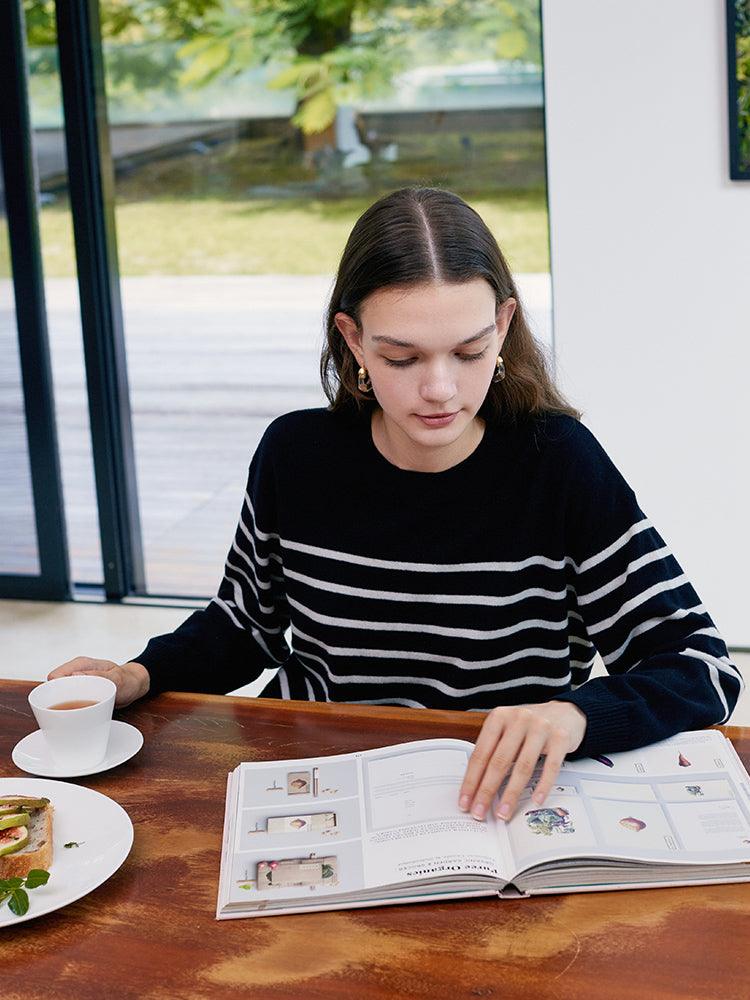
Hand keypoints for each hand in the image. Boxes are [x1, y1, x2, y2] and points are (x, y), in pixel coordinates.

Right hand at [47, 657, 149, 707]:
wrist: (134, 685)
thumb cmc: (127, 680)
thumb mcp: (116, 679)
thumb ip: (98, 675)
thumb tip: (74, 674)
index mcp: (81, 664)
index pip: (55, 676)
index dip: (54, 691)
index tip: (60, 704)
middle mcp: (76, 672)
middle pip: (54, 687)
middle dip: (56, 701)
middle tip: (66, 716)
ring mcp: (77, 682)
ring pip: (59, 695)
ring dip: (62, 707)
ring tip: (71, 718)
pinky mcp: (80, 691)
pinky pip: (68, 700)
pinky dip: (69, 709)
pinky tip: (75, 717)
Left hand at [458, 701, 586, 821]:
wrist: (564, 712)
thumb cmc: (529, 726)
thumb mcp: (506, 729)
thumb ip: (493, 750)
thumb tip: (476, 786)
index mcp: (500, 716)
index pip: (481, 753)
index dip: (471, 780)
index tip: (464, 801)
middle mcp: (519, 719)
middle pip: (499, 761)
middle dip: (486, 791)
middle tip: (479, 812)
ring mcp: (541, 727)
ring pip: (523, 766)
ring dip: (511, 794)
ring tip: (503, 812)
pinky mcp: (560, 738)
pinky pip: (551, 766)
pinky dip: (543, 786)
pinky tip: (536, 800)